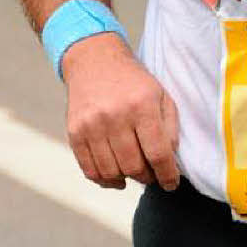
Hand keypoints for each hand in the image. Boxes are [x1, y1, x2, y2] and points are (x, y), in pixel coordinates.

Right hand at [62, 32, 179, 190]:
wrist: (95, 62)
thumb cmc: (135, 83)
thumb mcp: (161, 95)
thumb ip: (170, 128)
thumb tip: (170, 162)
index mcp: (142, 105)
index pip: (157, 152)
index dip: (167, 174)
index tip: (172, 184)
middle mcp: (115, 116)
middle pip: (134, 166)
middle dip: (147, 177)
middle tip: (152, 173)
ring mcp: (92, 125)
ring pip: (112, 172)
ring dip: (127, 178)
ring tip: (135, 170)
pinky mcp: (75, 133)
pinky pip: (89, 170)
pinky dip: (105, 179)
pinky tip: (116, 176)